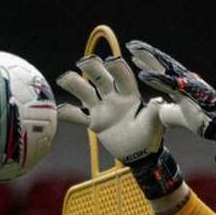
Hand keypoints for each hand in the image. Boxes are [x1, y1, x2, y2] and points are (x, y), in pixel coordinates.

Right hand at [56, 55, 182, 198]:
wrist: (140, 153)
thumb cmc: (150, 135)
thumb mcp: (154, 124)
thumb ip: (154, 113)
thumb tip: (158, 102)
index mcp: (130, 95)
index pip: (122, 77)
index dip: (117, 69)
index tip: (111, 61)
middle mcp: (114, 97)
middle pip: (101, 78)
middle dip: (93, 68)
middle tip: (84, 61)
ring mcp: (103, 108)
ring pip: (86, 92)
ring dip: (75, 84)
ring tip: (64, 78)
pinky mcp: (95, 122)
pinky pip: (78, 116)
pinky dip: (67, 113)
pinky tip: (57, 110)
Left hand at [126, 40, 215, 174]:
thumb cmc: (203, 120)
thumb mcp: (181, 115)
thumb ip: (169, 112)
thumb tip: (160, 113)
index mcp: (183, 83)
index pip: (164, 70)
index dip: (150, 62)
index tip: (136, 56)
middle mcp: (185, 79)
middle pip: (162, 63)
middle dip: (146, 53)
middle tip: (131, 44)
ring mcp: (185, 83)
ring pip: (163, 67)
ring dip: (148, 58)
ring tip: (133, 50)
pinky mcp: (186, 92)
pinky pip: (167, 84)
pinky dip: (155, 78)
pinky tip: (142, 74)